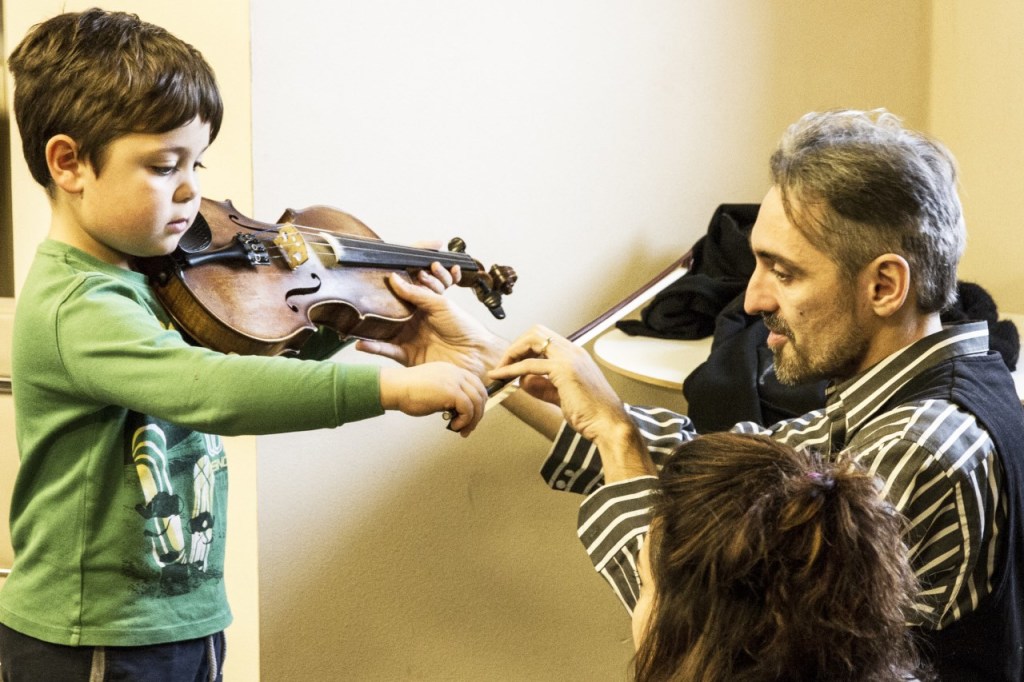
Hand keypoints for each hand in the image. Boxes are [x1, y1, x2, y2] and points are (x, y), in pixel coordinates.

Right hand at [355, 264, 506, 378]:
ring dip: (368, 328)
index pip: (402, 293)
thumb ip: (417, 292)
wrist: (476, 356)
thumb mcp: (441, 303)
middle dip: (374, 306)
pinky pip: (387, 351)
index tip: (374, 277)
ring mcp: (409, 338)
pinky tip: (360, 344)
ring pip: (384, 331)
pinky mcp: (407, 356)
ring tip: (351, 322)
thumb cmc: (464, 328)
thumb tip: (394, 279)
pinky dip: (373, 348)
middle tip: (357, 299)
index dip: (390, 286)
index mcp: (423, 306)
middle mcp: (414, 321)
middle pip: (389, 312)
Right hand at [379, 362, 487, 435]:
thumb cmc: (408, 391)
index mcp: (452, 370)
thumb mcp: (434, 388)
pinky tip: (455, 426)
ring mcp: (455, 381)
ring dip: (473, 420)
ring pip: (477, 402)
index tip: (471, 416)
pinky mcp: (452, 392)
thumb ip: (447, 395)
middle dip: (478, 413)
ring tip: (462, 429)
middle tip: (469, 427)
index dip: (477, 402)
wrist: (395, 387)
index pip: (476, 384)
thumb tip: (458, 411)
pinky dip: (465, 421)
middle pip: (480, 393)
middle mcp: (456, 373)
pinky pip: (468, 409)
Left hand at [487, 324, 653, 478]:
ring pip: (531, 340)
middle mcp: (572, 351)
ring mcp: (569, 358)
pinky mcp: (564, 370)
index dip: (524, 348)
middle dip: (515, 346)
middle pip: (535, 332)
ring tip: (500, 371)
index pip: (544, 339)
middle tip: (503, 365)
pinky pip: (529, 365)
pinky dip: (511, 370)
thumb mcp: (562, 396)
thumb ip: (543, 387)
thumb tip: (522, 381)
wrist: (609, 425)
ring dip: (511, 354)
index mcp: (575, 355)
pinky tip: (501, 377)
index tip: (511, 363)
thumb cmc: (592, 414)